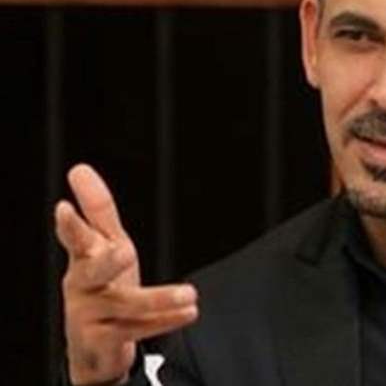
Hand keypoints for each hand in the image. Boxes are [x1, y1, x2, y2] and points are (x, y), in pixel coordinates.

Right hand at [55, 164, 198, 385]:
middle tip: (125, 251)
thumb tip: (80, 170)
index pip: (75, 238)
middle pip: (91, 272)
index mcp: (83, 259)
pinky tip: (188, 312)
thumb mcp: (102, 246)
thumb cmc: (101, 286)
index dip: (70, 225)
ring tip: (189, 294)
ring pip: (124, 304)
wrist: (94, 347)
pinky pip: (136, 330)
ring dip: (159, 298)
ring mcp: (90, 315)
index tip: (64, 208)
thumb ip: (97, 210)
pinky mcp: (103, 341)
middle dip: (106, 261)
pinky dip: (164, 322)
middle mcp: (82, 286)